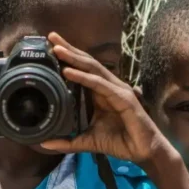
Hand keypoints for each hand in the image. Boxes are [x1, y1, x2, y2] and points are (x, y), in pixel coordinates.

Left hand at [40, 33, 168, 165]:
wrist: (143, 152)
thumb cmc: (120, 142)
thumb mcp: (87, 140)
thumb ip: (68, 141)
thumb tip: (45, 143)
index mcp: (101, 92)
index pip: (83, 69)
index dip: (68, 57)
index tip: (50, 47)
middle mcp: (109, 86)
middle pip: (86, 62)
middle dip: (69, 49)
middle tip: (51, 36)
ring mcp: (117, 90)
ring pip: (93, 68)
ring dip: (74, 58)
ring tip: (57, 49)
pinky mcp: (123, 98)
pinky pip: (100, 84)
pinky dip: (83, 77)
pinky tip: (68, 72)